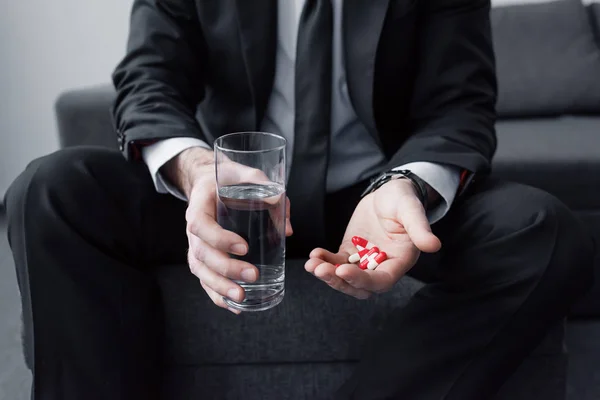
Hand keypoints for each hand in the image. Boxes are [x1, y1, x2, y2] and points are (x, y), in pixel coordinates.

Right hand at [163, 147, 292, 313]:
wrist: (210, 182)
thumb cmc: (231, 178)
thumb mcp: (248, 175)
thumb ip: (269, 192)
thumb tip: (286, 229)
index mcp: (199, 204)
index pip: (201, 224)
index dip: (220, 238)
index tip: (244, 247)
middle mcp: (192, 227)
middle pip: (201, 253)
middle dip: (226, 269)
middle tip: (253, 275)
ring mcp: (195, 244)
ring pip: (200, 270)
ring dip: (219, 287)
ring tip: (242, 299)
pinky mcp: (202, 256)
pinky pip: (204, 278)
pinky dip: (216, 295)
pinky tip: (234, 306)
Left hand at [305, 178, 440, 298]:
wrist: (389, 192)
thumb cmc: (404, 199)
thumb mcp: (412, 210)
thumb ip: (420, 228)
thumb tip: (433, 245)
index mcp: (400, 261)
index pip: (381, 281)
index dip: (362, 280)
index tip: (343, 270)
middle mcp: (382, 266)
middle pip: (360, 286)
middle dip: (339, 282)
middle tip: (320, 270)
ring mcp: (364, 261)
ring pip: (345, 277)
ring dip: (328, 274)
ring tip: (312, 265)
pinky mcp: (351, 252)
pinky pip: (336, 262)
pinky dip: (324, 261)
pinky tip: (314, 255)